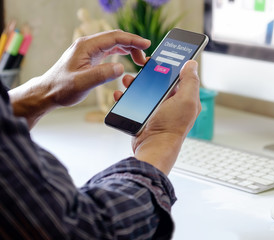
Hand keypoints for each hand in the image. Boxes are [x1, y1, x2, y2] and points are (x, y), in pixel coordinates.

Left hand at [9, 30, 150, 127]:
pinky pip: (109, 50)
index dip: (132, 40)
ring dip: (128, 49)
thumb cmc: (61, 88)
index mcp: (86, 46)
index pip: (114, 37)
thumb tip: (121, 68)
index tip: (147, 44)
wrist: (48, 92)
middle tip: (144, 59)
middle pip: (116, 38)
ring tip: (140, 60)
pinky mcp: (90, 57)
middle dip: (133, 45)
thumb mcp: (82, 83)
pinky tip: (128, 58)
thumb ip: (102, 75)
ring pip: (113, 44)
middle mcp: (88, 45)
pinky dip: (121, 52)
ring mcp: (89, 51)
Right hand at [114, 60, 201, 174]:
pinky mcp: (144, 116)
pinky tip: (121, 95)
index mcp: (184, 98)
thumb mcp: (186, 100)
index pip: (178, 76)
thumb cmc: (171, 127)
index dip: (170, 65)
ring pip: (144, 90)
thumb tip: (192, 64)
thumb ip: (190, 81)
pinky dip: (126, 97)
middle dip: (148, 73)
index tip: (160, 57)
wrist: (153, 147)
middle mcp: (172, 104)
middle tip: (141, 68)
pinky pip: (134, 102)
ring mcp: (157, 110)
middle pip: (159, 81)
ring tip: (127, 81)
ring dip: (134, 83)